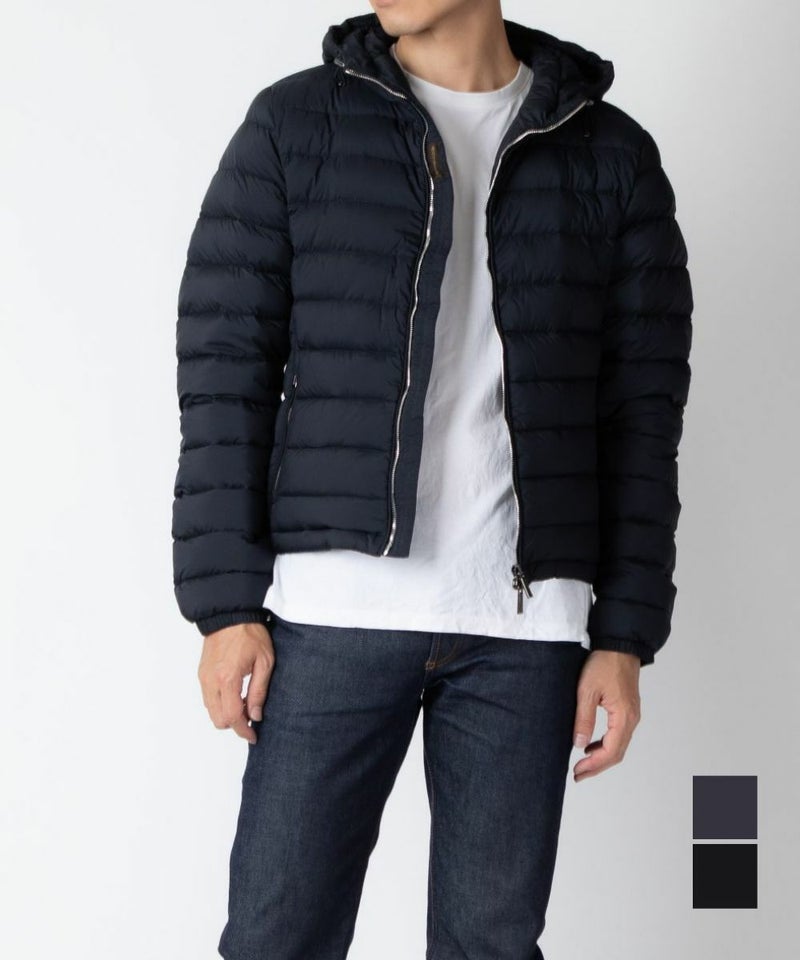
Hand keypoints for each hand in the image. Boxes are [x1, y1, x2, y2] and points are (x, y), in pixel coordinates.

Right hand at [197, 621, 275, 743]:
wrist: (230, 615)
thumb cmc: (250, 634)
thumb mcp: (264, 662)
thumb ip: (259, 691)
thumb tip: (255, 715)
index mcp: (228, 679)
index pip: (232, 716)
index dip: (243, 730)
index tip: (253, 736)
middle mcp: (211, 681)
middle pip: (218, 719)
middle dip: (234, 724)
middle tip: (251, 718)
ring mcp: (204, 677)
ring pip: (211, 710)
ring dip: (226, 714)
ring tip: (244, 705)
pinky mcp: (202, 673)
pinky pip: (208, 698)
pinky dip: (219, 704)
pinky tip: (235, 695)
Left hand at [571, 650, 640, 780]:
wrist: (619, 645)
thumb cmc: (604, 663)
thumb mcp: (587, 690)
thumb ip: (583, 718)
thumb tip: (579, 744)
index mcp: (623, 717)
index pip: (610, 751)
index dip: (594, 765)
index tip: (577, 771)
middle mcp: (631, 719)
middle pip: (617, 753)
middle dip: (597, 766)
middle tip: (578, 774)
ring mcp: (631, 714)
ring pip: (618, 745)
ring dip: (601, 757)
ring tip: (582, 762)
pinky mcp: (627, 709)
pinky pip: (619, 734)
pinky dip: (606, 744)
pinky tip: (591, 744)